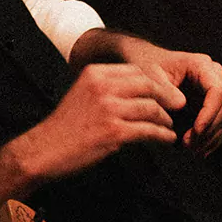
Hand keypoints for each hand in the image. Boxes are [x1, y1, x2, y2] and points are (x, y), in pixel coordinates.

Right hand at [14, 62, 183, 188]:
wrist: (43, 151)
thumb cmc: (64, 126)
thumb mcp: (83, 94)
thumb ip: (109, 88)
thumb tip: (142, 89)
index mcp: (95, 74)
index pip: (137, 71)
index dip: (157, 81)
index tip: (167, 91)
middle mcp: (103, 87)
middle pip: (149, 85)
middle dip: (167, 96)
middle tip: (178, 105)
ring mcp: (108, 109)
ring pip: (151, 108)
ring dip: (165, 119)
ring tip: (170, 125)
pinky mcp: (113, 131)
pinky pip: (148, 130)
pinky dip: (162, 135)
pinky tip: (166, 139)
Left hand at [107, 35, 221, 155]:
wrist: (146, 64)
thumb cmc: (148, 66)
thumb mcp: (150, 74)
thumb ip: (164, 88)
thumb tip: (182, 105)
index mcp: (202, 66)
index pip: (217, 91)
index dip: (210, 113)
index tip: (196, 130)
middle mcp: (213, 78)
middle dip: (208, 130)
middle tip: (189, 145)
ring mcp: (213, 92)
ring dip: (210, 138)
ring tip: (191, 150)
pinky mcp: (209, 106)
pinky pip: (218, 125)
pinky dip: (210, 140)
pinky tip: (198, 150)